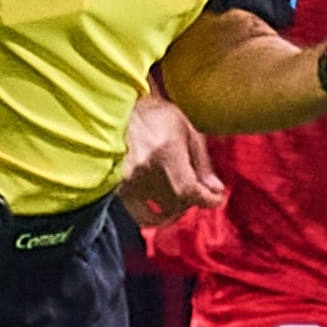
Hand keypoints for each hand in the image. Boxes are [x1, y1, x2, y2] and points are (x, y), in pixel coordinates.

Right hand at [120, 91, 225, 233]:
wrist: (109, 109)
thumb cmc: (149, 114)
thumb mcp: (183, 127)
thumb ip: (201, 160)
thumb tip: (216, 189)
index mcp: (165, 151)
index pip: (194, 191)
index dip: (210, 199)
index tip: (217, 197)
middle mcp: (145, 170)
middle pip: (179, 202)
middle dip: (193, 198)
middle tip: (198, 190)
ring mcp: (128, 182)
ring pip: (161, 210)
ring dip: (176, 208)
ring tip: (181, 199)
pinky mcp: (116, 189)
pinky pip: (140, 215)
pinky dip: (154, 217)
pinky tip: (161, 211)